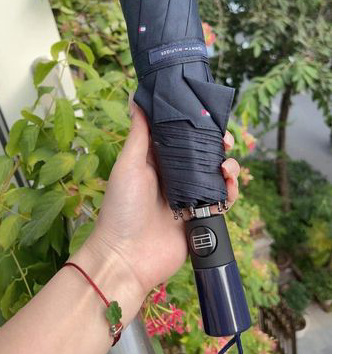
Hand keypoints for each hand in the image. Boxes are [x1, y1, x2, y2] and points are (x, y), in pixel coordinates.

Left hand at [77, 98, 240, 301]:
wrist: (127, 256)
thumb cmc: (122, 207)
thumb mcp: (129, 165)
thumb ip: (140, 133)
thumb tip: (136, 97)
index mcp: (159, 162)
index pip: (184, 138)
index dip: (199, 127)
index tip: (211, 118)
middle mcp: (176, 177)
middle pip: (205, 156)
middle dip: (219, 146)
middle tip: (225, 142)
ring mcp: (190, 198)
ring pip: (217, 176)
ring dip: (228, 167)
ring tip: (227, 167)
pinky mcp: (201, 218)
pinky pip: (222, 201)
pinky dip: (230, 192)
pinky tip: (229, 186)